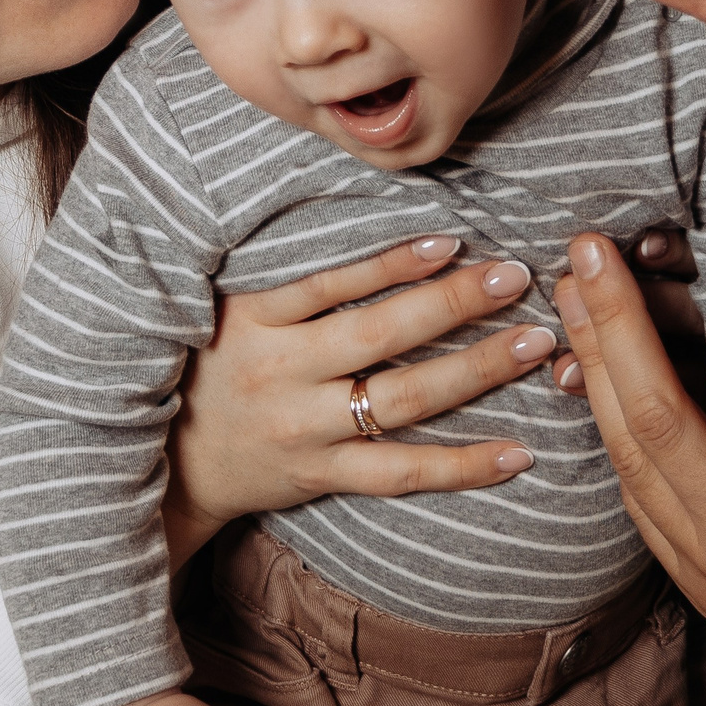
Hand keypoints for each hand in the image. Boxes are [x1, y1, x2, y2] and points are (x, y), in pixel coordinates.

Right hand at [169, 236, 555, 566]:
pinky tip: (518, 452)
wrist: (170, 465)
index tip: (455, 240)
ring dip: (476, 370)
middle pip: (381, 336)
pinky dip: (463, 465)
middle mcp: (282, 374)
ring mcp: (306, 431)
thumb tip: (379, 229)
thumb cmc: (212, 370)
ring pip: (403, 400)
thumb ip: (291, 282)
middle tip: (516, 278)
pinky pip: (403, 473)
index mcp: (255, 322)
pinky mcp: (325, 476)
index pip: (332, 284)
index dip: (394, 262)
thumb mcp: (229, 312)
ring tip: (534, 343)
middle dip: (454, 304)